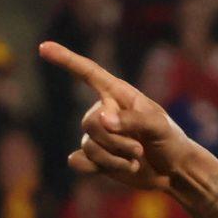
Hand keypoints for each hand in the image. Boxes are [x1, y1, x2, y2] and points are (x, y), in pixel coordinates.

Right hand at [41, 39, 193, 192]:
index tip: (44, 47)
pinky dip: (97, 168)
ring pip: (89, 147)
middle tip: (139, 149)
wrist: (174, 170)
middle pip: (90, 124)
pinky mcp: (94, 158)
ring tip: (136, 159)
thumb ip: (132, 120)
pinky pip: (78, 162)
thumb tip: (102, 120)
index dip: (66, 59)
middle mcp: (103, 112)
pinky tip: (119, 168)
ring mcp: (97, 136)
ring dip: (115, 159)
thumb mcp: (159, 126)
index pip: (88, 73)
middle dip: (116, 141)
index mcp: (118, 95)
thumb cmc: (170, 140)